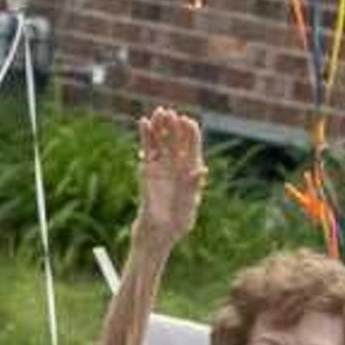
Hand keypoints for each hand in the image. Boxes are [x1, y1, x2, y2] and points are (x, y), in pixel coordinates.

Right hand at [135, 107, 204, 249]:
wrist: (158, 233)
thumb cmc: (177, 223)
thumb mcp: (188, 206)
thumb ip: (192, 186)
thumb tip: (201, 169)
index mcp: (192, 171)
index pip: (192, 147)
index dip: (190, 133)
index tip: (187, 121)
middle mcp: (178, 165)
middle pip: (176, 140)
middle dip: (173, 125)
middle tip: (169, 112)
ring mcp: (162, 166)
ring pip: (161, 141)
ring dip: (159, 127)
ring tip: (157, 112)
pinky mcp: (147, 169)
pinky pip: (147, 149)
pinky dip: (145, 136)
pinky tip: (143, 122)